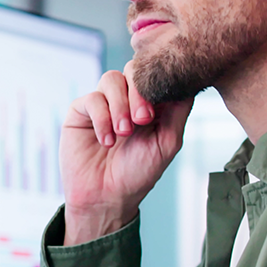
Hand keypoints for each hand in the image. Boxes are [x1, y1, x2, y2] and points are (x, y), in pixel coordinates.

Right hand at [60, 63, 191, 244]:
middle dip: (139, 93)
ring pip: (111, 79)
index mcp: (150, 102)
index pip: (155, 74)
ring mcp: (103, 102)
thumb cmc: (139, 173)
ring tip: (123, 133)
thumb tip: (186, 80)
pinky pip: (91, 98)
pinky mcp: (81, 111)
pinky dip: (102, 119)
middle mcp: (126, 98)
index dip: (157, 84)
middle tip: (142, 120)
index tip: (156, 112)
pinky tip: (107, 141)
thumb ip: (178, 109)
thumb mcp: (168, 141)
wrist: (106, 197)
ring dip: (119, 106)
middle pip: (133, 69)